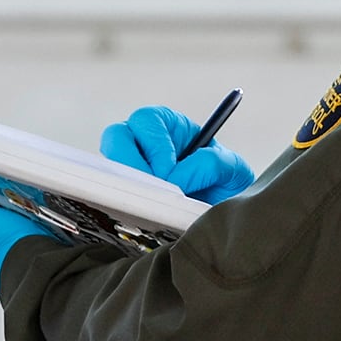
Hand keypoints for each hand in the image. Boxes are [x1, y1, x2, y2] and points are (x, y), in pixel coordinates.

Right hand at [102, 106, 253, 202]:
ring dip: (122, 184)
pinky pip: (110, 195)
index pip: (148, 121)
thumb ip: (214, 164)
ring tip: (145, 205)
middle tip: (148, 189)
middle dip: (128, 162)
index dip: (153, 145)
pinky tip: (139, 217)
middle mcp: (145, 145)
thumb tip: (178, 177)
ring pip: (107, 167)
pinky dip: (120, 204)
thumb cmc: (226, 188)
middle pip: (117, 136)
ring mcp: (131, 171)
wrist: (223, 220)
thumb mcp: (234, 170)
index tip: (167, 173)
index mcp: (170, 128)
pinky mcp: (124, 197)